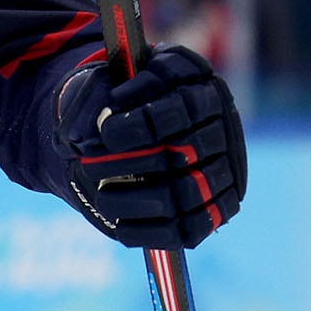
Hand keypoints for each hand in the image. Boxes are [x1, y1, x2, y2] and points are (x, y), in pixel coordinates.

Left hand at [54, 45, 246, 248]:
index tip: (106, 132)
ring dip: (135, 199)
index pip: (180, 106)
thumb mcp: (98, 84)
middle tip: (89, 165)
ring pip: (187, 192)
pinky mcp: (217, 207)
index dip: (143, 123)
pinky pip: (191, 228)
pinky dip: (152, 231)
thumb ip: (92, 98)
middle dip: (129, 164)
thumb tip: (86, 136)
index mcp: (194, 79)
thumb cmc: (109, 100)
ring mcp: (224, 168)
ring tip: (101, 194)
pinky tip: (121, 225)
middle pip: (183, 153)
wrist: (123, 128)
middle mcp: (219, 123)